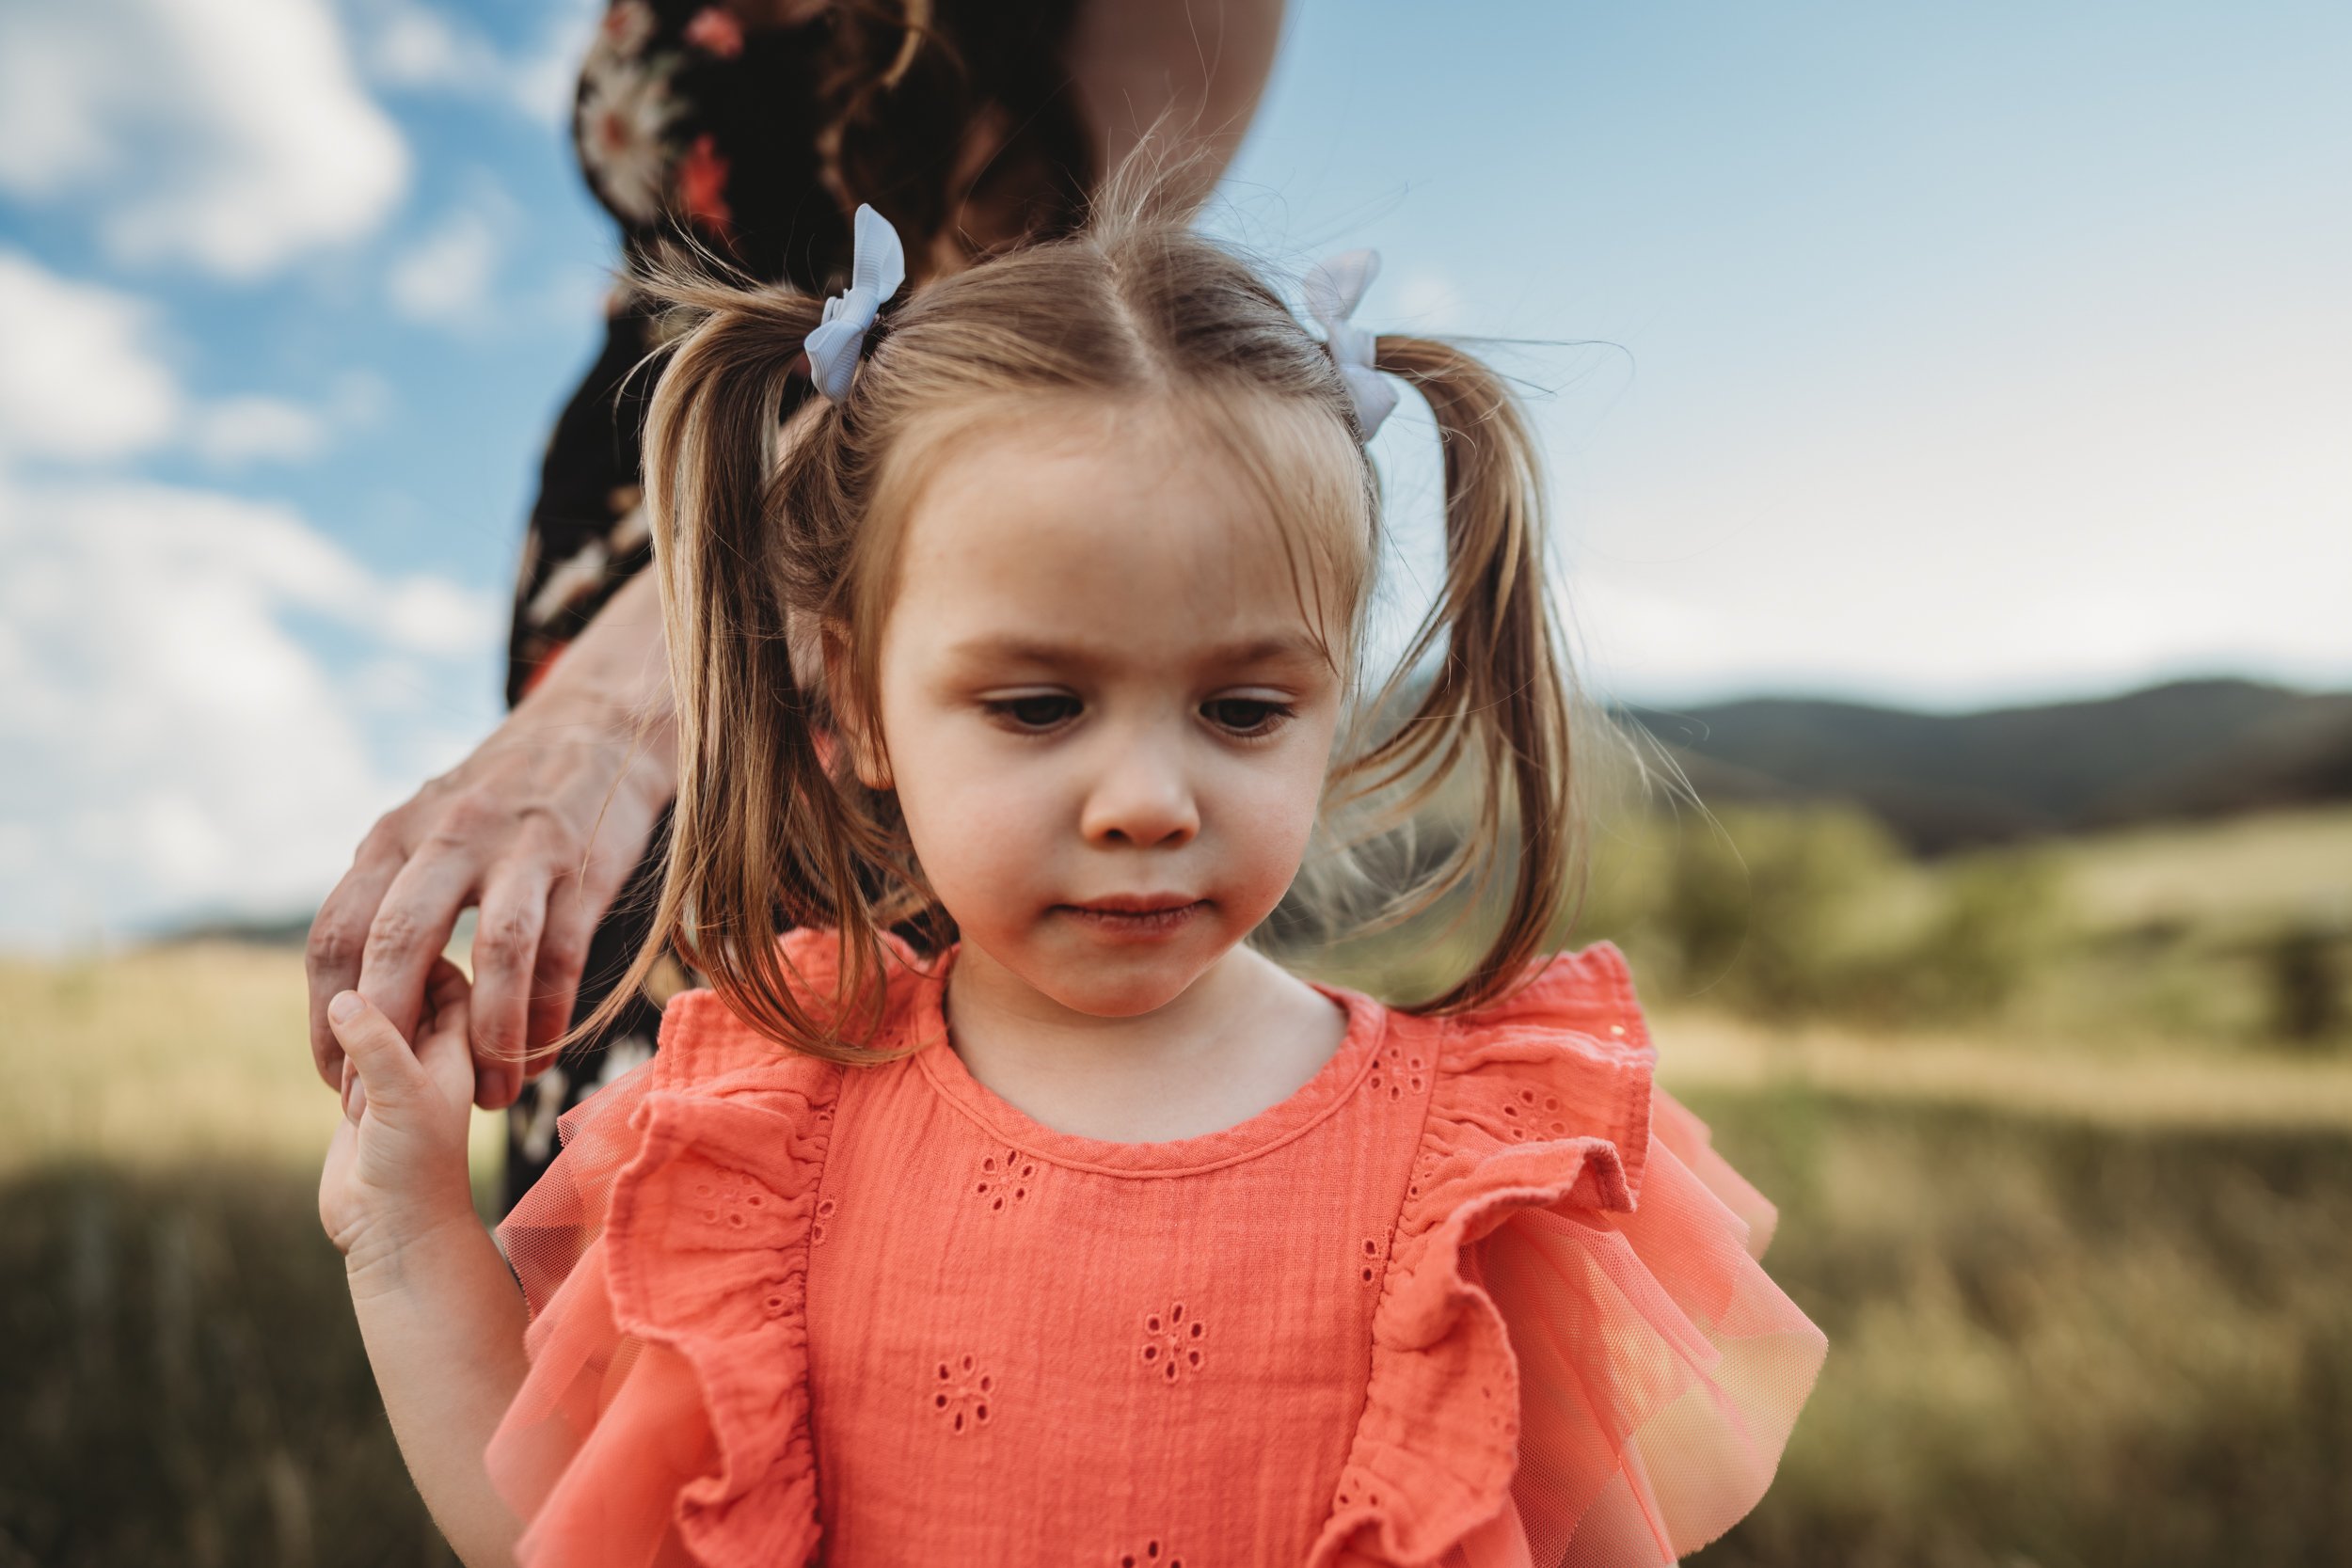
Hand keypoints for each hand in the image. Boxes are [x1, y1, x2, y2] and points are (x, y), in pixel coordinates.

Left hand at [306, 571, 676, 1111]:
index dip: (327, 1017)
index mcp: (393, 837)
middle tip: (393, 1106)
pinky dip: (548, 1014)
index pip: (335, 934)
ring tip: (489, 1095)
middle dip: (389, 1036)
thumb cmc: (506, 796)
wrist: (601, 727)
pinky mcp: (583, 865)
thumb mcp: (428, 825)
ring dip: (486, 1039)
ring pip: (489, 954)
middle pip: (397, 944)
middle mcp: (445, 838)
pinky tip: (540, 1053)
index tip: (336, 1077)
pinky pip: (560, 953)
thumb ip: (389, 890)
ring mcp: (518, 850)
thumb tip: (350, 988)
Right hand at [319, 959, 481, 1267]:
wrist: (391, 1230)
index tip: (388, 962)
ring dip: (350, 1028)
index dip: (422, 963)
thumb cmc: (415, 1167)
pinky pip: (347, 1054)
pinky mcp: (358, 1097)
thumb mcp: (401, 1095)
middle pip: (406, 993)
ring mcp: (391, 1076)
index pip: (449, 981)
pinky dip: (334, 1052)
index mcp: (456, 1049)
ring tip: (350, 1067)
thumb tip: (344, 997)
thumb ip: (378, 1044)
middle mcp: (427, 1057)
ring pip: (371, 1023)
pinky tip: (331, 1072)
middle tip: (355, 1017)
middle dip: (377, 992)